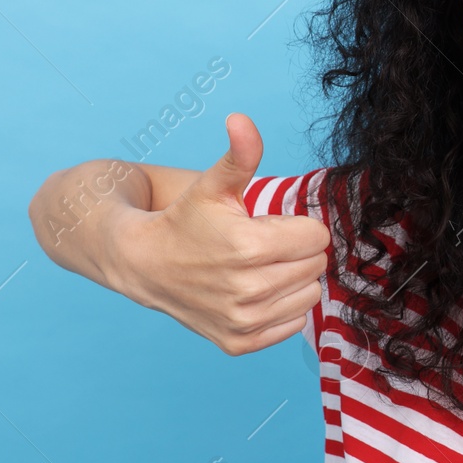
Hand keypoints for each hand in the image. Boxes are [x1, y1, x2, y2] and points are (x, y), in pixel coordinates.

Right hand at [116, 113, 330, 355]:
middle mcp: (248, 289)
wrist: (145, 265)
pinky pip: (293, 323)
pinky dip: (281, 307)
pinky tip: (253, 292)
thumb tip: (242, 119)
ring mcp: (244, 320)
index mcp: (249, 247)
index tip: (266, 225)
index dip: (295, 226)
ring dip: (292, 279)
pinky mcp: (240, 342)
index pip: (317, 236)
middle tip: (261, 246)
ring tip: (257, 268)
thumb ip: (239, 154)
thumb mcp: (213, 184)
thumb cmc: (186, 220)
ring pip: (310, 294)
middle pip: (315, 265)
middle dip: (295, 251)